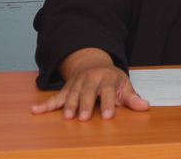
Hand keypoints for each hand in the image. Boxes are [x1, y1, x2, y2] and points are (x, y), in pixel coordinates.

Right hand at [30, 48, 148, 119]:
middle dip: (86, 105)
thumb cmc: (111, 79)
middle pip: (88, 93)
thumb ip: (132, 98)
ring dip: (68, 105)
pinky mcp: (66, 89)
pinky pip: (55, 98)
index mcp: (106, 78)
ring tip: (67, 117)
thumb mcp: (124, 85)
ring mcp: (76, 84)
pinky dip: (45, 105)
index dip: (108, 103)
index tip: (108, 116)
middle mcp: (90, 80)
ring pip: (72, 95)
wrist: (93, 63)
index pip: (107, 91)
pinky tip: (35, 111)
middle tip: (85, 118)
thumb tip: (145, 106)